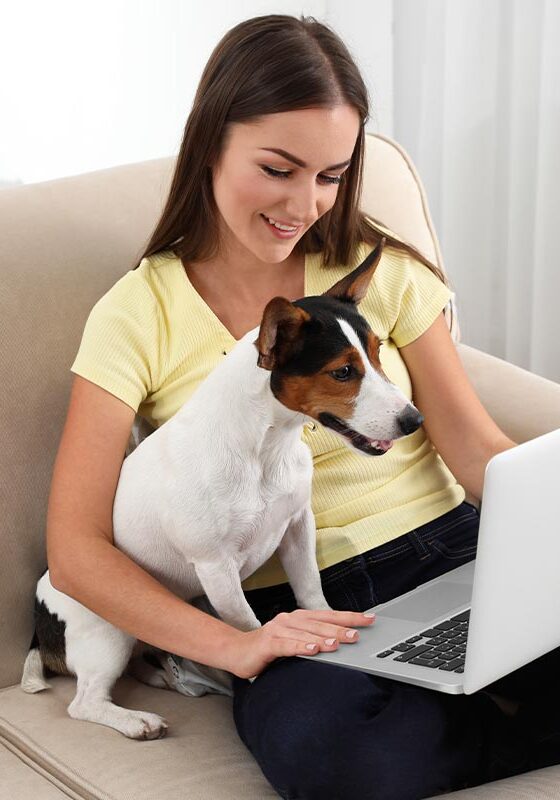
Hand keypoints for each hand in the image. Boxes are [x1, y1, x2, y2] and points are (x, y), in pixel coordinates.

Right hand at [231, 607, 375, 679]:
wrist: (236, 651)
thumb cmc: (269, 649)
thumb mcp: (294, 642)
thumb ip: (313, 641)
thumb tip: (342, 644)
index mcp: (299, 618)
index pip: (329, 616)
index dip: (349, 616)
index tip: (370, 619)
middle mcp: (290, 620)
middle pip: (320, 623)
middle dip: (340, 628)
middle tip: (358, 635)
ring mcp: (277, 629)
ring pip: (305, 633)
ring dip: (323, 638)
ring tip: (339, 643)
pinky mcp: (267, 643)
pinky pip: (286, 645)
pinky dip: (300, 647)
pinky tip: (312, 650)